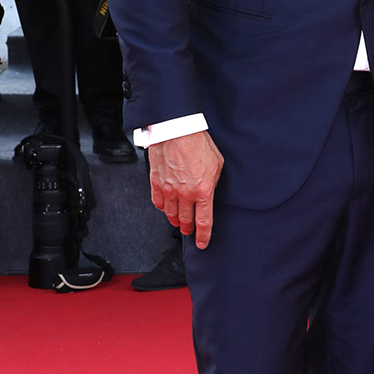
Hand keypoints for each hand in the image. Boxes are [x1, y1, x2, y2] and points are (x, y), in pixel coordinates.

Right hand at [148, 130, 223, 248]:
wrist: (176, 130)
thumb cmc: (198, 143)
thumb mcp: (217, 164)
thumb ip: (213, 182)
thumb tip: (210, 190)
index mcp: (203, 191)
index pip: (204, 222)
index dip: (203, 236)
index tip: (202, 243)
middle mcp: (185, 194)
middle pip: (185, 221)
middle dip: (189, 229)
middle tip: (190, 231)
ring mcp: (168, 189)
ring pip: (170, 214)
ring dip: (175, 221)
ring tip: (178, 222)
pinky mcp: (156, 182)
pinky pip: (157, 202)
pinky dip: (162, 208)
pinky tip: (166, 208)